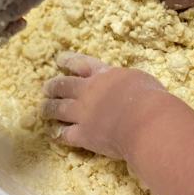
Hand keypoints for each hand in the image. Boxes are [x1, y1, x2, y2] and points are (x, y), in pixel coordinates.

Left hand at [43, 52, 174, 159]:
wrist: (145, 121)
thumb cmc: (151, 98)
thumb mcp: (139, 79)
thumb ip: (126, 82)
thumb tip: (128, 87)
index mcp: (104, 75)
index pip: (82, 64)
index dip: (69, 61)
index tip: (59, 59)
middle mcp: (88, 91)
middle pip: (64, 86)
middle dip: (53, 86)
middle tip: (46, 88)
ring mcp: (83, 113)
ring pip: (59, 109)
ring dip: (49, 108)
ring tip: (43, 109)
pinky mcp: (83, 135)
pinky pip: (65, 134)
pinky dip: (58, 134)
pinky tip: (54, 135)